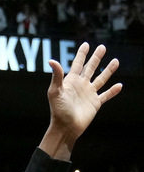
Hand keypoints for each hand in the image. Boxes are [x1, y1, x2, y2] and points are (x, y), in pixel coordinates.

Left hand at [41, 42, 121, 159]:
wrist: (66, 127)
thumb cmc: (58, 110)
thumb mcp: (55, 91)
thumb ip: (56, 76)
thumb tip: (51, 60)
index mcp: (71, 81)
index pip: (77, 64)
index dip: (82, 54)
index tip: (86, 44)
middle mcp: (81, 86)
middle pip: (90, 68)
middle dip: (96, 58)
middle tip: (102, 47)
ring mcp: (89, 94)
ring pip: (101, 79)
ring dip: (108, 70)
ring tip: (115, 61)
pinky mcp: (95, 103)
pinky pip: (106, 95)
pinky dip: (113, 91)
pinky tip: (119, 85)